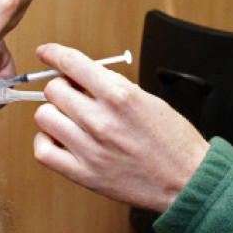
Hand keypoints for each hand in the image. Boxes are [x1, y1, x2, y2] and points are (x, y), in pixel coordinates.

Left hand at [32, 43, 209, 213]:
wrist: (188, 181)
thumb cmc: (174, 142)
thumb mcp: (148, 99)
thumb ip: (113, 86)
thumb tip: (82, 77)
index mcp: (120, 96)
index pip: (72, 63)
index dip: (54, 53)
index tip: (46, 52)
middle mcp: (101, 120)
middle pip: (54, 89)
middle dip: (62, 87)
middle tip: (74, 94)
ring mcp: (90, 149)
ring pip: (44, 117)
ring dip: (54, 114)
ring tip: (70, 119)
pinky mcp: (85, 175)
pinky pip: (44, 152)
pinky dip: (46, 142)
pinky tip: (61, 140)